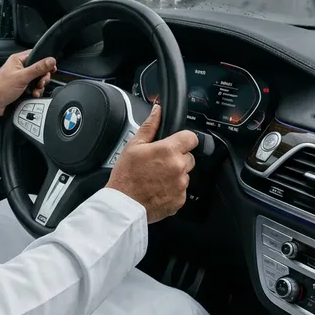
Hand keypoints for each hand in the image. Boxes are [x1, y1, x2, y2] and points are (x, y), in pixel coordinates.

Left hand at [0, 50, 56, 119]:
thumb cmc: (0, 89)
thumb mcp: (22, 77)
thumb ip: (38, 68)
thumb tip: (50, 61)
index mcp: (17, 60)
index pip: (36, 55)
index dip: (45, 61)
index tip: (52, 68)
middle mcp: (19, 67)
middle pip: (39, 68)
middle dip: (43, 77)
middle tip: (41, 82)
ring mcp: (20, 78)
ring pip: (37, 79)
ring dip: (39, 86)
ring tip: (36, 90)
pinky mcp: (21, 87)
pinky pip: (33, 87)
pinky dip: (35, 91)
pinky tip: (34, 94)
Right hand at [105, 104, 196, 222]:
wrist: (123, 204)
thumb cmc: (126, 175)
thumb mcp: (134, 145)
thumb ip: (150, 126)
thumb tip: (158, 110)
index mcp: (168, 151)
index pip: (191, 138)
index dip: (183, 139)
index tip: (176, 143)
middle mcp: (178, 168)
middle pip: (189, 157)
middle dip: (177, 158)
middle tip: (159, 162)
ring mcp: (181, 185)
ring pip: (185, 174)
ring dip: (175, 174)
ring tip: (156, 177)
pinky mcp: (180, 201)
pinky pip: (181, 190)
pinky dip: (172, 189)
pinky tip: (157, 188)